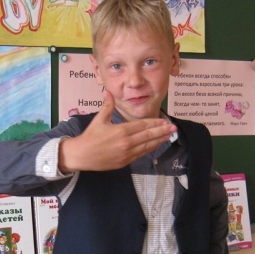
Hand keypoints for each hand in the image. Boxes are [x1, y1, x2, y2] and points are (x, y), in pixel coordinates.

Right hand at [59, 90, 176, 172]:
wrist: (81, 155)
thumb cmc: (89, 137)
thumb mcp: (98, 119)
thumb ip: (107, 106)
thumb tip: (108, 91)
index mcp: (121, 131)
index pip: (142, 125)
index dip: (155, 123)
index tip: (165, 121)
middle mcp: (126, 143)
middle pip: (148, 136)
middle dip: (162, 131)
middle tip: (173, 128)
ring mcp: (126, 154)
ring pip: (147, 146)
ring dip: (159, 140)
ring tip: (169, 136)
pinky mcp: (125, 162)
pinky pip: (140, 155)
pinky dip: (149, 149)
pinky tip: (156, 145)